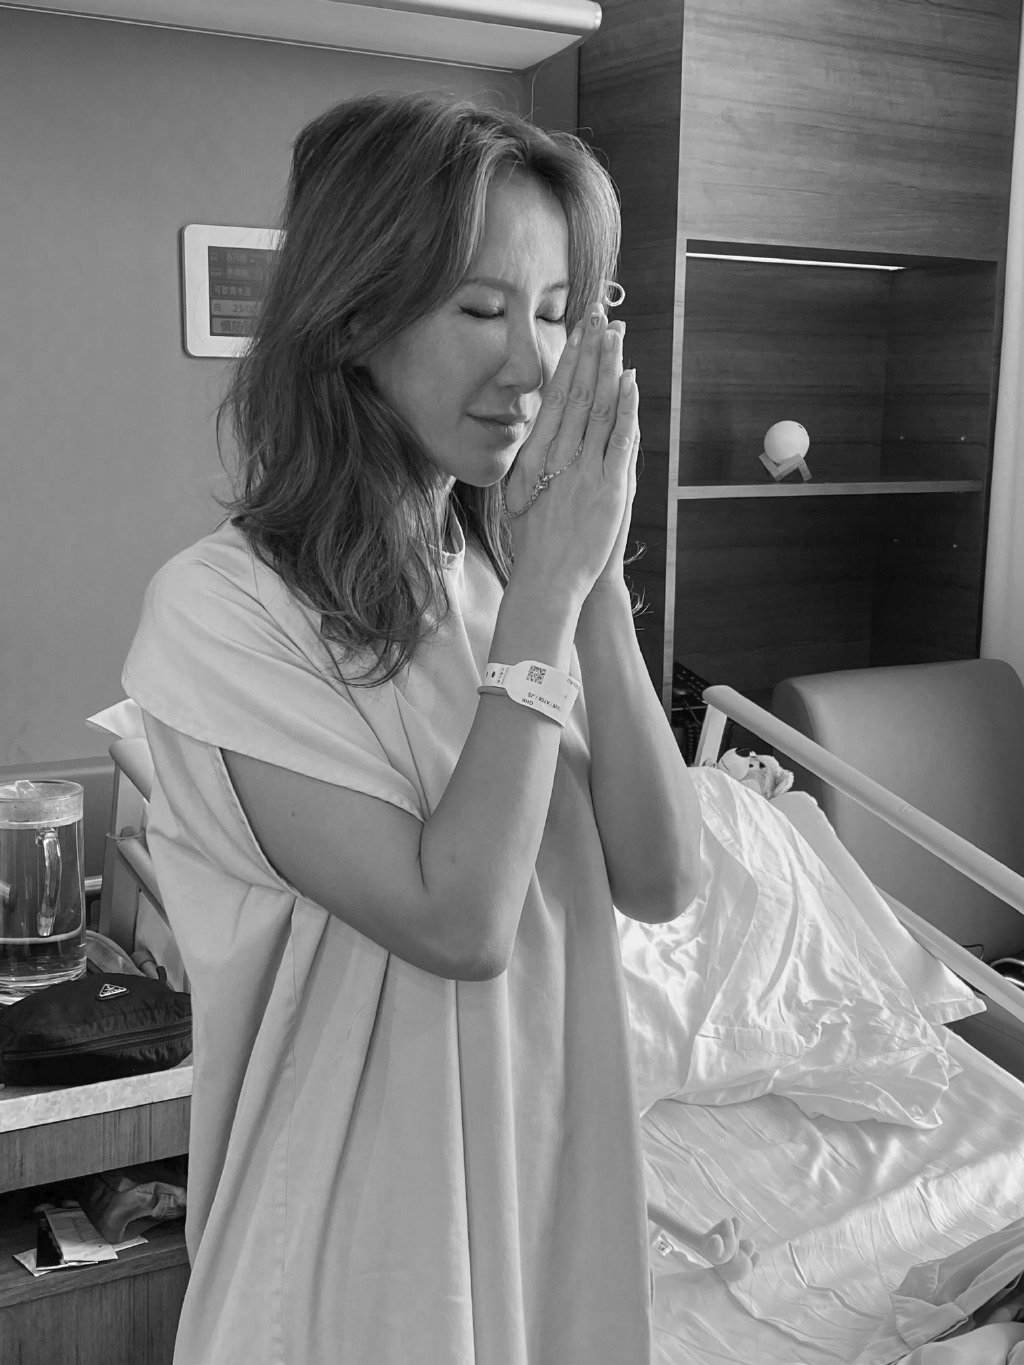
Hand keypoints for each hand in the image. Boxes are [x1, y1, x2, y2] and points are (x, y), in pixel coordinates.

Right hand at [504, 301, 638, 606]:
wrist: (546, 581)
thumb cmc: (533, 547)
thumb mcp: (521, 500)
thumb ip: (532, 468)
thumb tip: (538, 442)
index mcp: (536, 457)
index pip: (554, 398)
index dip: (568, 363)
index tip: (578, 334)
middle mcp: (557, 458)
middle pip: (575, 394)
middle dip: (588, 353)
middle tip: (598, 316)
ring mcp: (582, 471)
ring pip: (596, 409)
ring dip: (607, 369)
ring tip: (615, 335)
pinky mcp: (607, 489)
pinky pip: (617, 442)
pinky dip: (624, 410)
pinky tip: (629, 382)